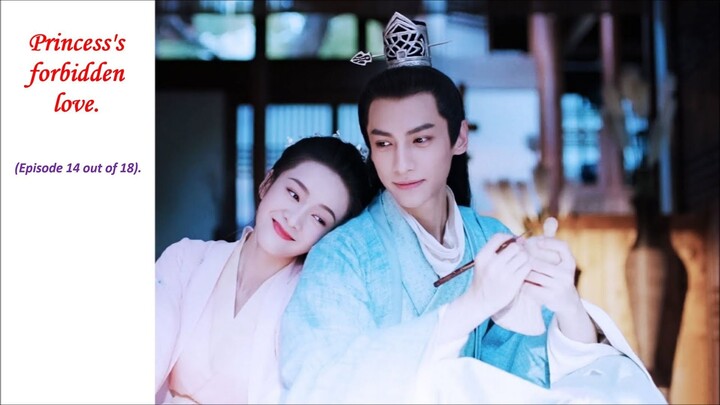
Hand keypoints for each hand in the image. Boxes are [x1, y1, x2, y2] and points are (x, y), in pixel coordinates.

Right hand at [465, 233, 532, 322]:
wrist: (480, 301)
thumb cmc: (484, 279)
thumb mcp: (482, 262)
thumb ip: (496, 249)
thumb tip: (519, 239)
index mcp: (483, 256)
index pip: (499, 237)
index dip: (508, 237)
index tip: (512, 242)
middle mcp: (492, 264)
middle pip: (514, 247)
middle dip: (518, 249)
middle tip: (518, 255)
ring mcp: (503, 274)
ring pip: (523, 256)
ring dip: (524, 258)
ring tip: (519, 263)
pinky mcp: (513, 282)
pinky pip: (527, 267)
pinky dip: (526, 267)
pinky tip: (521, 271)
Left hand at [522, 217, 596, 342]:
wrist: (566, 301)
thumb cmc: (557, 273)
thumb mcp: (558, 258)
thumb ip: (552, 240)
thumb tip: (551, 219)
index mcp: (570, 262)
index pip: (562, 247)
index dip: (549, 242)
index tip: (536, 241)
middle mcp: (567, 274)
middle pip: (539, 262)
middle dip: (525, 259)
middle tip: (514, 255)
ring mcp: (560, 286)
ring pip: (532, 275)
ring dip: (521, 271)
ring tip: (513, 267)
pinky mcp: (551, 297)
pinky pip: (530, 287)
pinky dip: (522, 283)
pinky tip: (517, 281)